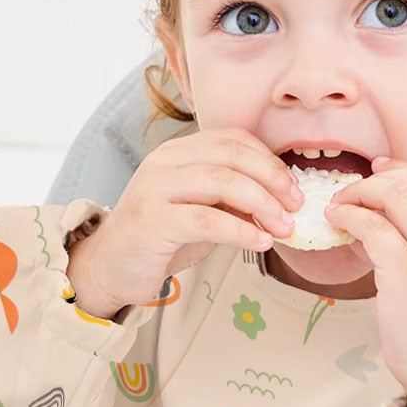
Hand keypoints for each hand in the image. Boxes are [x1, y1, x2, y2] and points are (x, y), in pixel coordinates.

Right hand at [67, 128, 302, 315]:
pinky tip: (260, 242)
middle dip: (273, 179)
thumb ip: (233, 198)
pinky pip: (206, 219)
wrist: (109, 267)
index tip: (294, 188)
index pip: (233, 139)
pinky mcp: (152, 221)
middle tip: (296, 206)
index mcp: (178, 151)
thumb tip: (283, 200)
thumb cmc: (160, 238)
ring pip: (222, 182)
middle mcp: (164, 162)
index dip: (270, 160)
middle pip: (232, 155)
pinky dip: (241, 230)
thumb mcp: (203, 210)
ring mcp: (155, 189)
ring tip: (283, 227)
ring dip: (262, 204)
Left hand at [324, 158, 406, 406]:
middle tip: (349, 190)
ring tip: (338, 205)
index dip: (402, 170)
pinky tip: (337, 222)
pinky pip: (372, 226)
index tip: (378, 170)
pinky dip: (349, 217)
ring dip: (359, 194)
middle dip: (375, 180)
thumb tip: (389, 209)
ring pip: (394, 197)